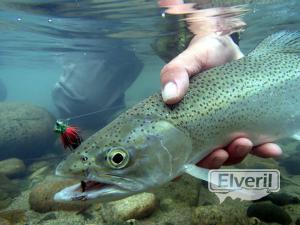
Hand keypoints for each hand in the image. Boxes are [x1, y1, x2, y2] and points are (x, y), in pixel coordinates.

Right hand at [160, 34, 281, 168]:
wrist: (229, 46)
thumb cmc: (204, 54)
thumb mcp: (189, 60)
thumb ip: (175, 73)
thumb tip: (169, 96)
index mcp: (184, 119)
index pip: (178, 147)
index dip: (178, 163)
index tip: (183, 170)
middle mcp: (204, 128)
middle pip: (206, 156)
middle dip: (215, 161)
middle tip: (222, 152)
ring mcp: (226, 127)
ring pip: (230, 154)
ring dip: (237, 156)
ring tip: (245, 143)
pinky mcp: (246, 123)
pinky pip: (256, 144)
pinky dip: (263, 150)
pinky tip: (271, 150)